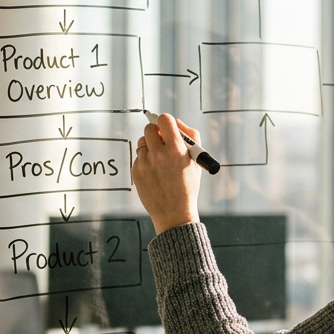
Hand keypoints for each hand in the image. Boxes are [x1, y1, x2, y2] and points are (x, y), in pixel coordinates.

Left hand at [131, 114, 201, 234]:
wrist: (174, 213)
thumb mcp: (196, 160)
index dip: (166, 122)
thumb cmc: (188, 185)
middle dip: (156, 132)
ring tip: (159, 161)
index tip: (167, 129)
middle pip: (149, 128)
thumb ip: (190, 136)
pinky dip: (146, 161)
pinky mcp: (136, 172)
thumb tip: (176, 121)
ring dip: (150, 146)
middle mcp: (159, 155)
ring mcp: (145, 164)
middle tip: (161, 141)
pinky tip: (155, 174)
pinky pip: (139, 157)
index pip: (164, 120)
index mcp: (176, 150)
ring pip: (142, 142)